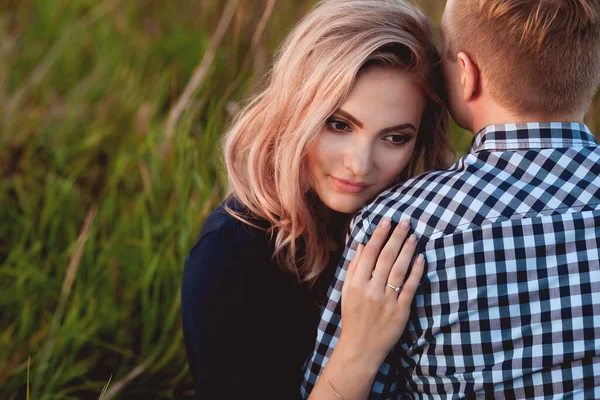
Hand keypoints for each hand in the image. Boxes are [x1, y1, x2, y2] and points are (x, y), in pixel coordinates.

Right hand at [338, 217, 424, 367]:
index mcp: (356, 284)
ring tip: (413, 236)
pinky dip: (416, 273)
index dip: (378, 235)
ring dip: (407, 251)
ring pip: (399, 270)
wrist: (361, 347)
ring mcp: (387, 301)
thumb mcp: (347, 292)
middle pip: (386, 258)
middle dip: (396, 237)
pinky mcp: (400, 311)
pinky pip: (410, 288)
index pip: (369, 253)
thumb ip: (354, 268)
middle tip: (404, 222)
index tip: (386, 221)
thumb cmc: (353, 317)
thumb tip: (361, 245)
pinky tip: (421, 259)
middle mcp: (371, 290)